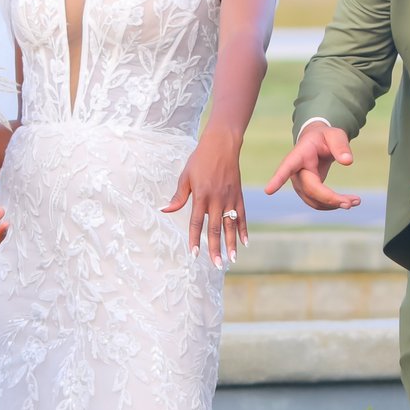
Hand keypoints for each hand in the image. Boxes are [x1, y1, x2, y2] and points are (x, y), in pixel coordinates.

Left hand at [164, 130, 246, 263]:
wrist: (222, 145)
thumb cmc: (200, 160)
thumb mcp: (185, 176)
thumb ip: (178, 197)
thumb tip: (164, 211)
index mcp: (200, 196)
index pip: (196, 222)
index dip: (195, 239)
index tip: (194, 254)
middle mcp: (216, 199)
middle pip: (215, 229)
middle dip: (215, 248)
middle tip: (218, 265)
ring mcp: (230, 198)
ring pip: (230, 225)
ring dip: (231, 243)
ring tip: (232, 259)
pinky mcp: (239, 196)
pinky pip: (242, 216)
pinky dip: (243, 229)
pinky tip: (245, 243)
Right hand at [264, 121, 360, 210]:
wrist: (318, 143)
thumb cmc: (325, 137)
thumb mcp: (335, 135)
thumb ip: (341, 145)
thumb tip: (348, 161)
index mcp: (299, 155)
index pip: (287, 167)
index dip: (278, 179)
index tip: (269, 190)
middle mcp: (296, 172)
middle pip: (310, 190)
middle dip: (330, 198)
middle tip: (353, 201)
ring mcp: (300, 184)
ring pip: (314, 201)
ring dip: (334, 204)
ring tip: (356, 201)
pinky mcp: (307, 191)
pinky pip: (318, 203)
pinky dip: (333, 205)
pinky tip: (348, 201)